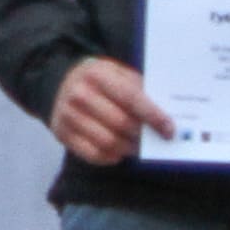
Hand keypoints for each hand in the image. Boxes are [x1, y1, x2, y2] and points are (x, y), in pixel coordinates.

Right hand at [49, 55, 174, 166]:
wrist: (59, 83)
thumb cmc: (98, 80)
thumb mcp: (117, 72)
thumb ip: (138, 88)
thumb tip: (164, 114)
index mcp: (96, 74)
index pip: (130, 98)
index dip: (153, 115)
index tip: (169, 129)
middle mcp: (79, 94)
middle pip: (120, 123)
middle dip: (142, 135)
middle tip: (155, 139)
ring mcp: (67, 115)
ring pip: (108, 142)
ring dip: (128, 148)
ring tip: (138, 147)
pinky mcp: (62, 134)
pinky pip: (93, 154)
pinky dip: (111, 157)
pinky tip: (119, 152)